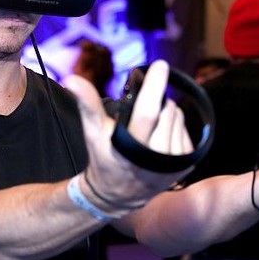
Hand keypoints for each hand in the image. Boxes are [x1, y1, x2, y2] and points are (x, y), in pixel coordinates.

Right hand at [63, 60, 192, 210]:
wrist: (118, 194)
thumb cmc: (103, 158)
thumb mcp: (93, 132)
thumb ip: (86, 104)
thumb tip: (72, 79)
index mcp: (132, 148)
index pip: (148, 112)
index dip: (155, 86)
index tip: (159, 65)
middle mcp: (156, 158)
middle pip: (166, 111)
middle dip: (158, 99)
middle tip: (145, 105)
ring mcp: (173, 164)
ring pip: (178, 118)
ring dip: (168, 112)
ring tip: (152, 121)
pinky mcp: (186, 166)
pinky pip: (186, 131)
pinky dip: (175, 126)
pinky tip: (162, 133)